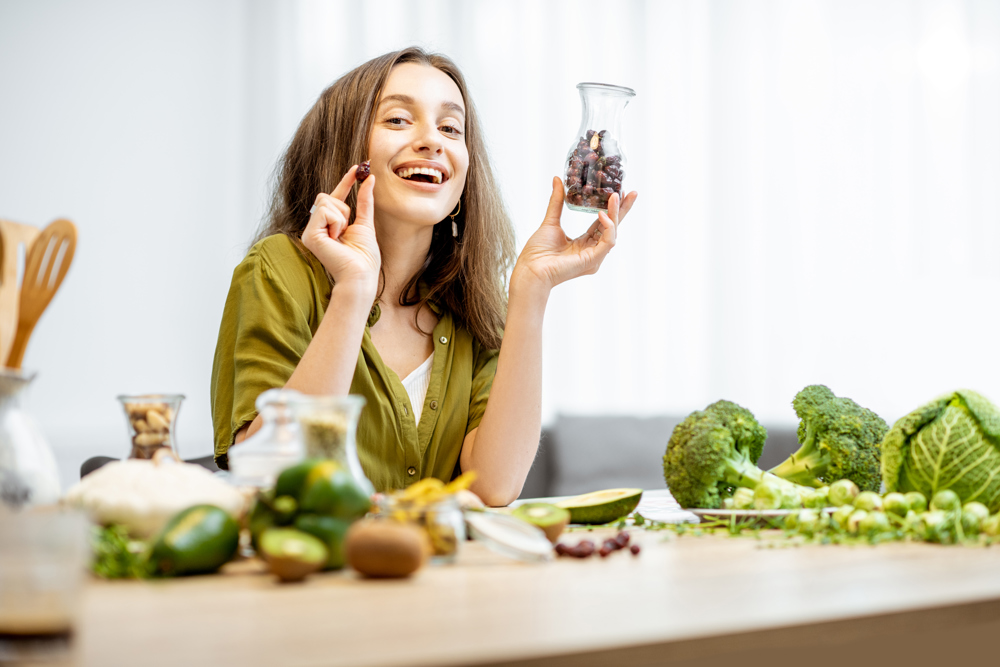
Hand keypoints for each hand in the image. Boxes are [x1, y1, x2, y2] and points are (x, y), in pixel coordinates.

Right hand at [301, 167, 379, 295]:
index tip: (359, 167)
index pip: (335, 198)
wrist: (361, 275)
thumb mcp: (366, 223)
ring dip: (341, 217)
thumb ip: (365, 201)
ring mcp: (310, 232)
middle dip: (343, 208)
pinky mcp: (309, 235)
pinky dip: (336, 222)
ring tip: (341, 236)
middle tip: (346, 229)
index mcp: (328, 226)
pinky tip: (336, 238)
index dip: (346, 182)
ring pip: (326, 201)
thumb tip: (370, 178)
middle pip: (326, 196)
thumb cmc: (364, 257)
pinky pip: (324, 211)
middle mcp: (316, 228)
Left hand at [511, 177, 637, 294]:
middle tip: (631, 192)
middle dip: (622, 210)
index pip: (602, 223)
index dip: (611, 208)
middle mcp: (592, 251)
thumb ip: (557, 202)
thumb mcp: (550, 221)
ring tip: (614, 196)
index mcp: (583, 244)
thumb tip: (557, 179)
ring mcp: (594, 257)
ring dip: (615, 213)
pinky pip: (608, 242)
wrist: (531, 269)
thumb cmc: (537, 253)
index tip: (619, 192)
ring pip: (612, 232)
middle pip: (612, 227)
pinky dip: (608, 227)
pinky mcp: (593, 261)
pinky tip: (602, 214)